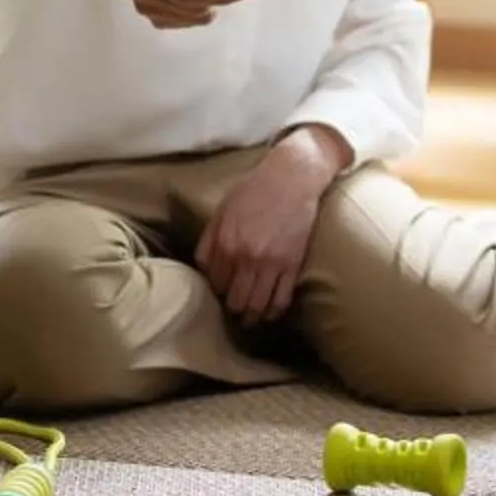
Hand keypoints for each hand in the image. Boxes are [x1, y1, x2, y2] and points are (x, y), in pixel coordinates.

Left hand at [196, 127, 348, 325]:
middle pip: (234, 301)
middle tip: (234, 309)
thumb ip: (209, 240)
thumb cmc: (254, 189)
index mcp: (225, 243)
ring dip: (251, 317)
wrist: (292, 177)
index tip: (222, 293)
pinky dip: (273, 312)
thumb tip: (203, 268)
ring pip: (256, 307)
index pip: (215, 284)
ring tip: (250, 319)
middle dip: (233, 309)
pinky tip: (269, 313)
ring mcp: (271, 264)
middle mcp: (246, 258)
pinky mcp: (292, 265)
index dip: (217, 291)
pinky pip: (281, 300)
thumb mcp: (222, 210)